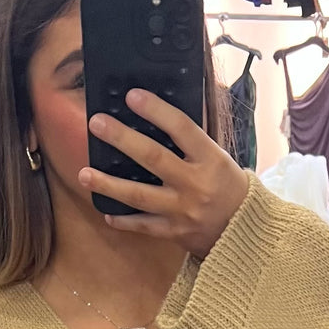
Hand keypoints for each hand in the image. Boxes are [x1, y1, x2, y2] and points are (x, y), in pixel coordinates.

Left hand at [80, 90, 248, 256]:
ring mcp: (183, 211)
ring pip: (140, 196)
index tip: (132, 96)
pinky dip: (124, 221)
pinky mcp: (175, 232)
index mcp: (210, 159)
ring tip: (84, 174)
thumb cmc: (226, 185)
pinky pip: (144, 226)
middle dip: (123, 139)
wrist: (244, 229)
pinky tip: (106, 211)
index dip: (156, 111)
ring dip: (109, 185)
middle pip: (154, 158)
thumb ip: (191, 139)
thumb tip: (158, 111)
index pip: (182, 128)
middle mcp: (195, 184)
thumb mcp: (217, 156)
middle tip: (97, 124)